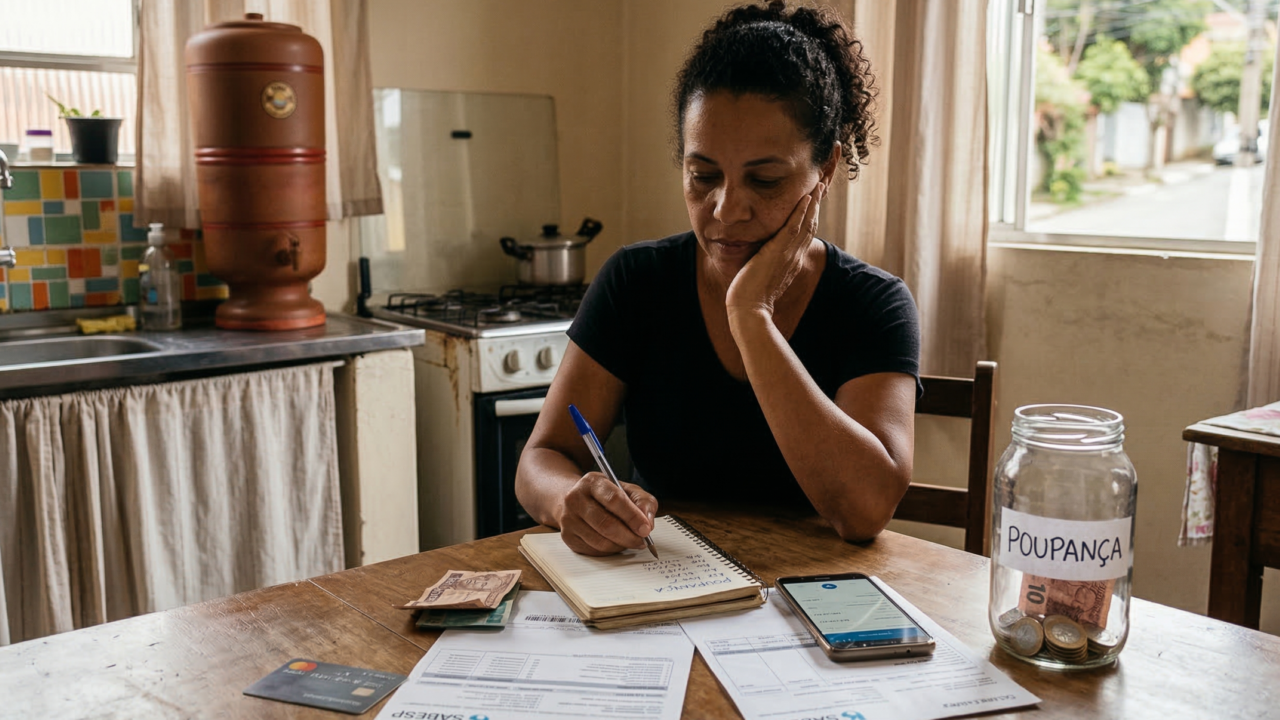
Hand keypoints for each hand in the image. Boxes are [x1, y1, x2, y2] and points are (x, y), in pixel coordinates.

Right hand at [558, 472, 657, 555]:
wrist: (577, 500)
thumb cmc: (606, 495)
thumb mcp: (627, 490)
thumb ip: (643, 502)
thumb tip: (647, 522)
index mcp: (592, 482)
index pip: (614, 499)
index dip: (632, 516)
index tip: (646, 528)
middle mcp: (575, 499)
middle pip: (606, 524)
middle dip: (629, 536)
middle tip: (642, 541)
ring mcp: (569, 519)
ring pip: (600, 541)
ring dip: (621, 545)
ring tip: (631, 541)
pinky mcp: (568, 537)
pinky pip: (593, 551)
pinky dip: (610, 550)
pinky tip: (616, 543)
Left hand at [725, 181, 825, 322]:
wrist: (748, 310)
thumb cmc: (750, 297)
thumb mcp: (762, 276)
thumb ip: (765, 264)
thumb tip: (760, 257)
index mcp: (791, 261)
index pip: (804, 234)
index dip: (811, 216)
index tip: (813, 201)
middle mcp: (794, 256)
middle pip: (811, 225)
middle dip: (816, 205)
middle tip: (822, 186)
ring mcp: (788, 254)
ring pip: (806, 223)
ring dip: (813, 202)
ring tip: (819, 185)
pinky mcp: (778, 252)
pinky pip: (793, 227)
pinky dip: (801, 211)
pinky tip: (806, 197)